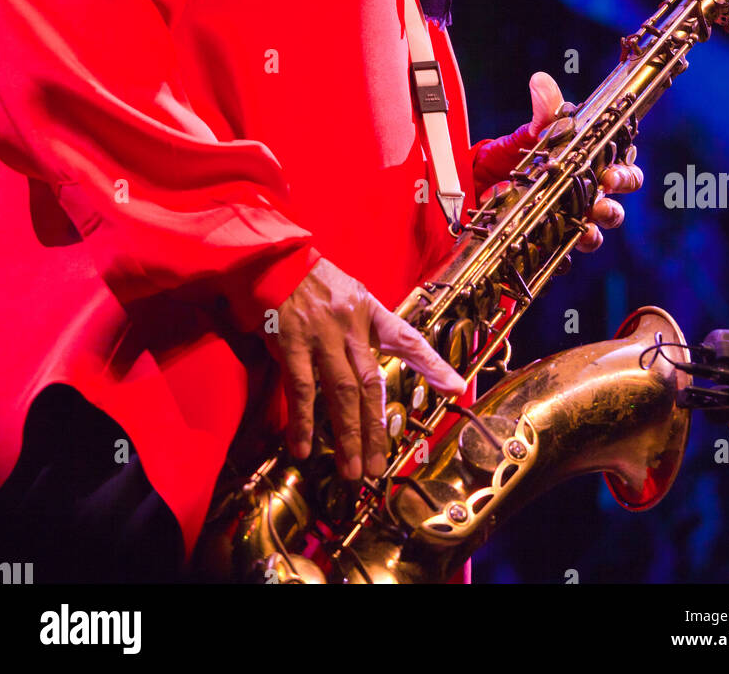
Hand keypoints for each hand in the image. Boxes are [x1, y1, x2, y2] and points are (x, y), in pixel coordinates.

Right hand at [268, 258, 465, 481]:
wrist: (272, 259)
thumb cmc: (311, 279)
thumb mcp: (349, 292)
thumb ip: (366, 324)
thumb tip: (378, 356)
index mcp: (369, 311)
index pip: (407, 339)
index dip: (433, 364)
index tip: (456, 388)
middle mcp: (350, 325)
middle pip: (372, 384)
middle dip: (377, 428)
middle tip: (377, 466)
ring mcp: (322, 335)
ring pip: (342, 392)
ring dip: (348, 434)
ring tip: (351, 469)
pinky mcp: (291, 343)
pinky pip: (300, 388)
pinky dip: (304, 420)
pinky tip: (305, 446)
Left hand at [528, 71, 642, 252]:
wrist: (490, 178)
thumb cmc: (527, 151)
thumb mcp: (534, 131)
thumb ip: (545, 111)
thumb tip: (541, 81)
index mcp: (595, 164)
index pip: (625, 167)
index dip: (626, 171)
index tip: (612, 172)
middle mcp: (591, 194)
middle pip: (616, 206)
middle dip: (614, 205)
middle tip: (599, 203)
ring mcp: (574, 218)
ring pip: (596, 231)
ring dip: (595, 232)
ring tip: (585, 230)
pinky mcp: (552, 239)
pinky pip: (564, 254)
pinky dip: (563, 256)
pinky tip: (557, 254)